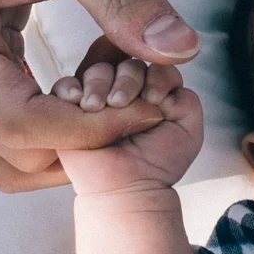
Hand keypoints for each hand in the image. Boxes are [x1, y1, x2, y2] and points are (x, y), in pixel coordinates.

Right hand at [0, 0, 200, 191]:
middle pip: (13, 152)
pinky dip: (59, 117)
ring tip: (130, 96)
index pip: (22, 126)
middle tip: (151, 103)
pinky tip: (104, 81)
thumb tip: (184, 50)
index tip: (156, 106)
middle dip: (87, 142)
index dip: (94, 131)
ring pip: (10, 148)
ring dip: (72, 140)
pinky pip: (10, 116)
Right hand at [52, 45, 204, 192]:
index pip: (157, 67)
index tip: (155, 99)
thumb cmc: (157, 163)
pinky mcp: (72, 110)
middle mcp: (127, 90)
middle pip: (127, 65)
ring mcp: (100, 98)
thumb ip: (187, 100)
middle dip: (127, 81)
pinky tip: (77, 101)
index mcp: (155, 91)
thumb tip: (156, 85)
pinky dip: (70, 88)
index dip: (156, 76)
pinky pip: (65, 86)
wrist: (128, 188)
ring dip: (99, 83)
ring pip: (98, 71)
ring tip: (97, 107)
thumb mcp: (189, 131)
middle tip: (122, 103)